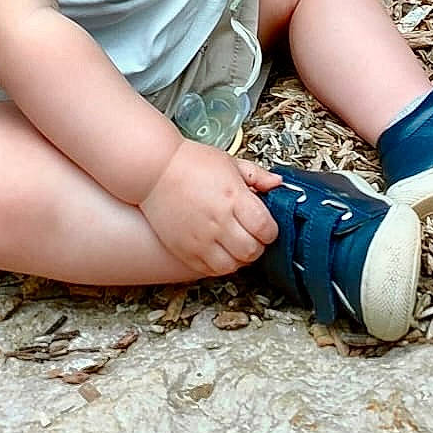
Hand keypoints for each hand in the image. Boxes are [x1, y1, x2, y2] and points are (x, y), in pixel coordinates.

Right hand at [138, 142, 281, 279]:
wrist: (155, 171)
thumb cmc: (191, 163)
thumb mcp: (230, 162)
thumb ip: (257, 176)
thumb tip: (278, 184)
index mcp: (233, 197)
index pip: (265, 228)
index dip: (271, 231)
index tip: (267, 226)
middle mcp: (219, 221)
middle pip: (252, 251)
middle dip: (258, 245)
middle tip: (253, 236)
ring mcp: (201, 239)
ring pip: (233, 266)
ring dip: (240, 258)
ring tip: (237, 245)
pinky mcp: (185, 250)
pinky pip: (210, 270)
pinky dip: (220, 265)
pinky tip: (220, 251)